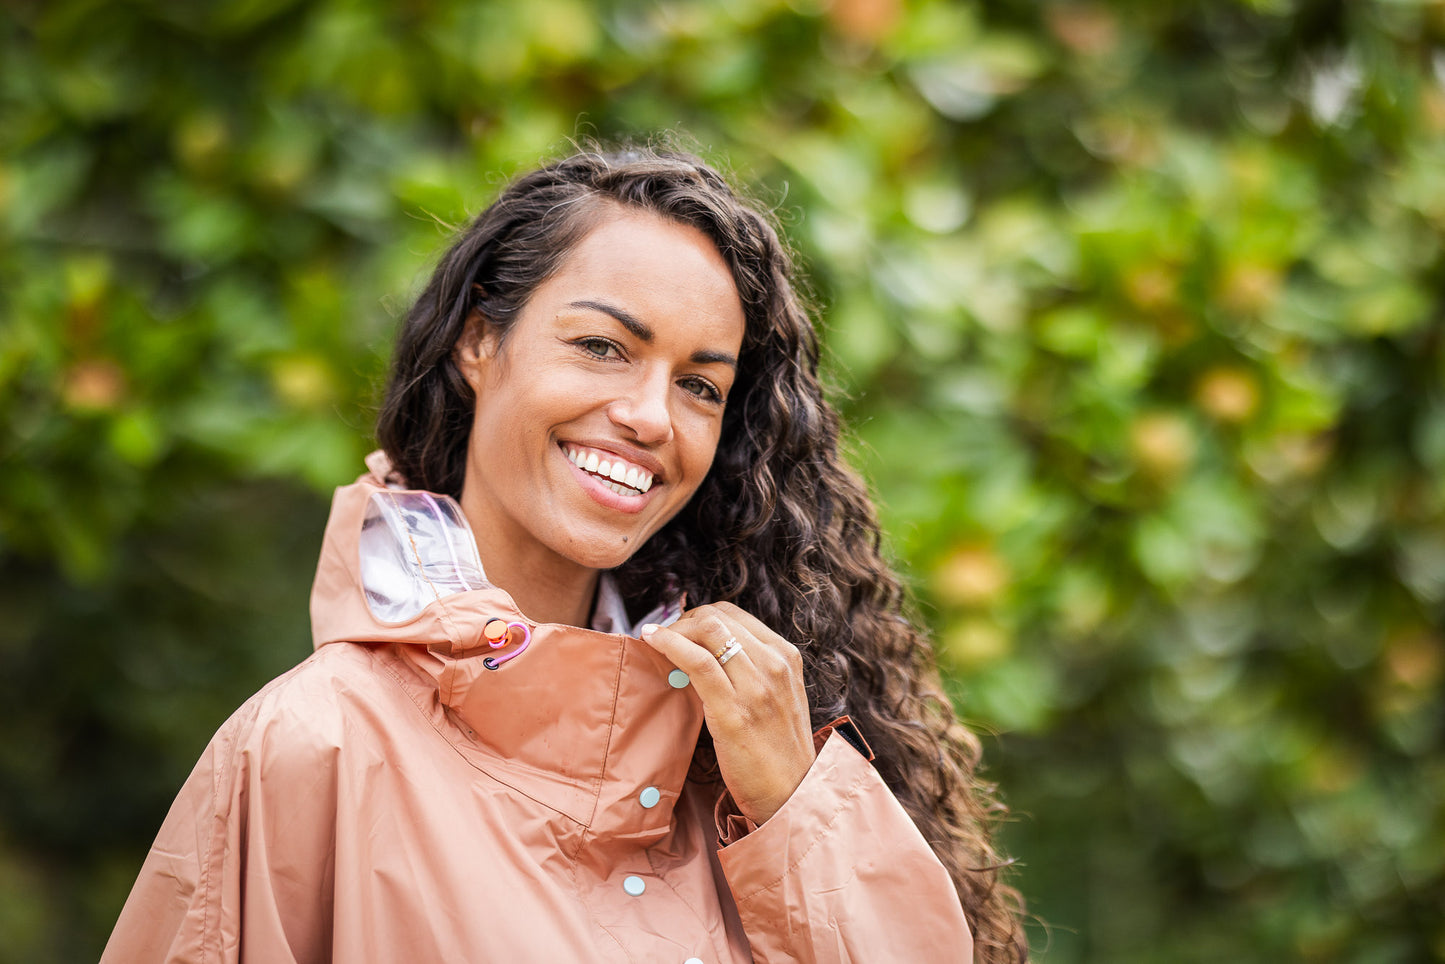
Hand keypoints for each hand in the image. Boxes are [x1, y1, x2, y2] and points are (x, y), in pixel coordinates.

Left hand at [639, 602, 814, 825]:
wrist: (793, 794)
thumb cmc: (778, 750)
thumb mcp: (778, 697)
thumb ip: (754, 671)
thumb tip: (711, 652)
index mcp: (785, 657)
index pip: (733, 615)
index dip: (699, 617)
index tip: (680, 632)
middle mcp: (774, 665)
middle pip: (717, 617)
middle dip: (683, 621)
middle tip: (664, 639)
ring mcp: (756, 688)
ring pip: (707, 631)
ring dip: (672, 630)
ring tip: (655, 641)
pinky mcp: (733, 712)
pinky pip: (697, 662)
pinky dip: (669, 644)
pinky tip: (652, 642)